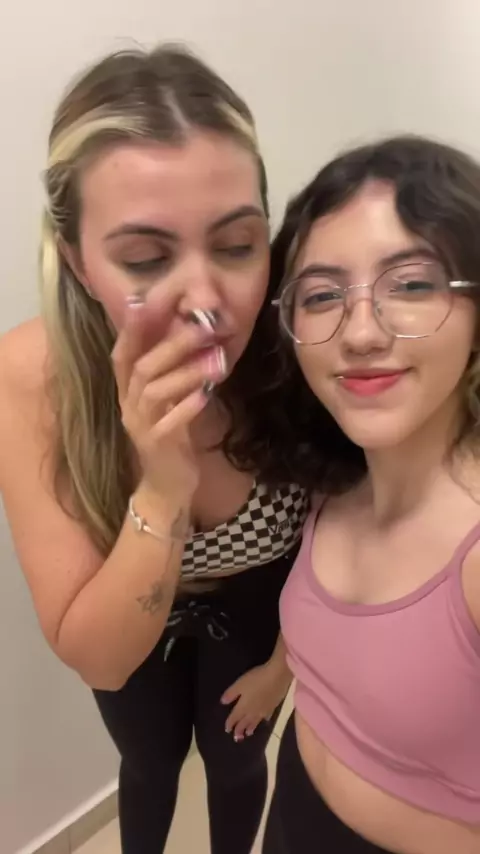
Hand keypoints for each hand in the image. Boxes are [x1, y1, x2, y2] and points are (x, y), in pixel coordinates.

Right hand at [112, 294, 226, 502]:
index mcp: (129, 391)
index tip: (143, 299)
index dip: (131, 327)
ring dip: (187, 372)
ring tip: (219, 360)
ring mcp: (140, 426)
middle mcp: (129, 405)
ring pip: (155, 391)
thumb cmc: (172, 436)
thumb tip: (192, 332)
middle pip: (142, 367)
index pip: (123, 353)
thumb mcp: (170, 399)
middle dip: (172, 343)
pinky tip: (207, 395)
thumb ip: (174, 370)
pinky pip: (169, 423)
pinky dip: (187, 406)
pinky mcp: (156, 447)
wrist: (167, 487)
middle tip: (203, 327)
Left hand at [221, 661, 291, 740]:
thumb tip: (223, 702)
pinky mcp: (272, 708)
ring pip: (255, 722)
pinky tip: (264, 721)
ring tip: (248, 733)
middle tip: (237, 738)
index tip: (227, 730)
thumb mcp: (240, 684)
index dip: (230, 724)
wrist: (277, 677)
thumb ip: (231, 694)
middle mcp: (252, 712)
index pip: (234, 718)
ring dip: (250, 728)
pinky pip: (266, 717)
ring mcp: (263, 711)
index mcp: (243, 707)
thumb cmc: (256, 679)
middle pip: (244, 723)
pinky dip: (263, 721)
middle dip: (239, 730)